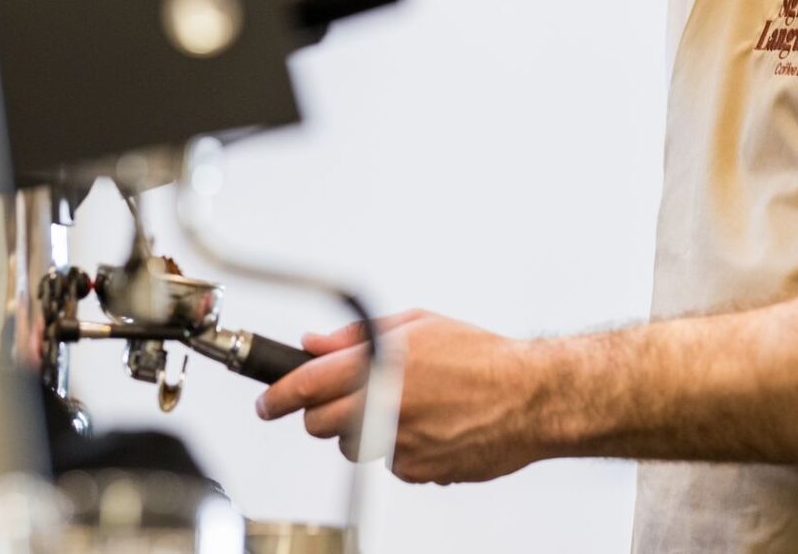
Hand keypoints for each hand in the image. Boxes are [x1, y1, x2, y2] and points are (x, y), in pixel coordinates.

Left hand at [254, 309, 550, 484]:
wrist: (529, 398)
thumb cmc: (482, 358)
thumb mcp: (418, 326)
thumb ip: (359, 336)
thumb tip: (317, 343)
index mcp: (381, 365)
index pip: (308, 384)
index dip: (279, 395)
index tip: (268, 401)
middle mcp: (385, 406)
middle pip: (319, 424)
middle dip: (319, 414)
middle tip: (336, 403)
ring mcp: (398, 443)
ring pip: (351, 446)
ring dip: (359, 431)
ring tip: (400, 408)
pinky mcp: (416, 471)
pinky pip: (387, 463)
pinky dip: (397, 448)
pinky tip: (427, 427)